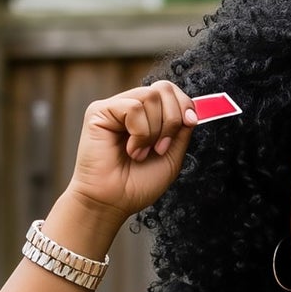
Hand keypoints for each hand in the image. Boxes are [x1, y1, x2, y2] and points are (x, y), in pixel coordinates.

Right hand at [66, 80, 198, 224]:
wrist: (113, 202)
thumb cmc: (137, 185)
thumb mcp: (171, 157)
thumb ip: (181, 132)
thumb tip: (191, 109)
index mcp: (147, 116)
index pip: (169, 91)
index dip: (184, 103)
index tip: (190, 122)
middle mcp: (130, 107)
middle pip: (163, 89)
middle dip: (172, 119)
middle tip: (161, 148)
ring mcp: (115, 107)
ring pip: (150, 96)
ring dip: (155, 131)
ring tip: (142, 153)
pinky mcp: (99, 111)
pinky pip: (133, 107)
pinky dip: (140, 133)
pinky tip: (132, 150)